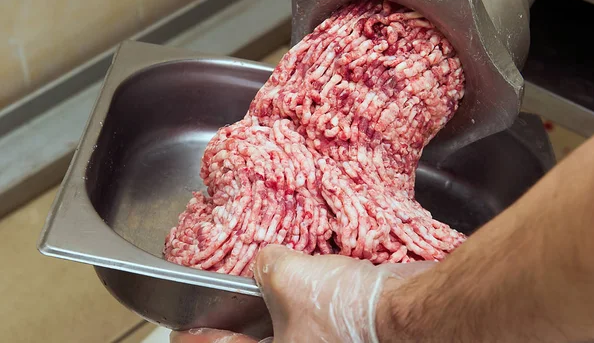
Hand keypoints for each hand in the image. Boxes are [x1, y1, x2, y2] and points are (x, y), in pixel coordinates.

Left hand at [171, 244, 433, 342]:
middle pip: (256, 342)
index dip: (196, 339)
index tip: (180, 330)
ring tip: (260, 293)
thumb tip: (265, 260)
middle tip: (222, 307)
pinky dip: (301, 310)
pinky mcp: (340, 339)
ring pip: (284, 334)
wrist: (411, 314)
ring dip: (271, 315)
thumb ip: (266, 266)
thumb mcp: (291, 279)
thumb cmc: (345, 309)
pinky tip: (304, 289)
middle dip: (237, 325)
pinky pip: (309, 327)